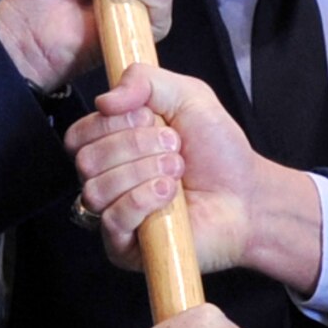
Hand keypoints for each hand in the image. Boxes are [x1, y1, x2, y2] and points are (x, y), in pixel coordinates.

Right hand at [66, 64, 324, 295]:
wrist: (247, 195)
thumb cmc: (218, 151)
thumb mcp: (188, 96)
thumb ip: (144, 80)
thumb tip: (104, 99)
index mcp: (112, 145)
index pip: (79, 134)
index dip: (113, 123)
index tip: (152, 119)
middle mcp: (107, 179)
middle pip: (86, 160)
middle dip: (136, 146)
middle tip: (175, 148)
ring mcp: (113, 214)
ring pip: (96, 189)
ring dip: (144, 172)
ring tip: (177, 171)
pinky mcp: (125, 247)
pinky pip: (112, 220)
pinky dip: (143, 200)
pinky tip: (169, 195)